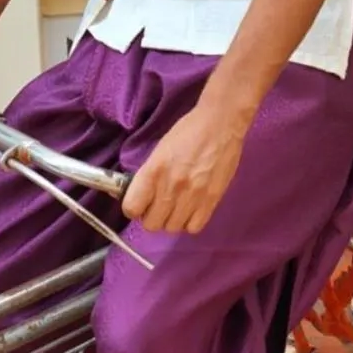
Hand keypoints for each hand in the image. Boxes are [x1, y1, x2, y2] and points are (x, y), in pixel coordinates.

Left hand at [121, 104, 247, 233]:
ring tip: (176, 206)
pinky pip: (194, 227)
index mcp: (153, 171)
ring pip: (172, 228)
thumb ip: (149, 175)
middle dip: (152, 216)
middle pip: (151, 224)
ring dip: (171, 220)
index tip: (140, 203)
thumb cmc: (188, 132)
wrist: (220, 124)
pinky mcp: (212, 200)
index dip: (133, 208)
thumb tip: (140, 195)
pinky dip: (190, 222)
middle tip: (159, 205)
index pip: (131, 208)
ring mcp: (192, 196)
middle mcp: (171, 187)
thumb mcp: (160, 150)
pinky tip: (191, 209)